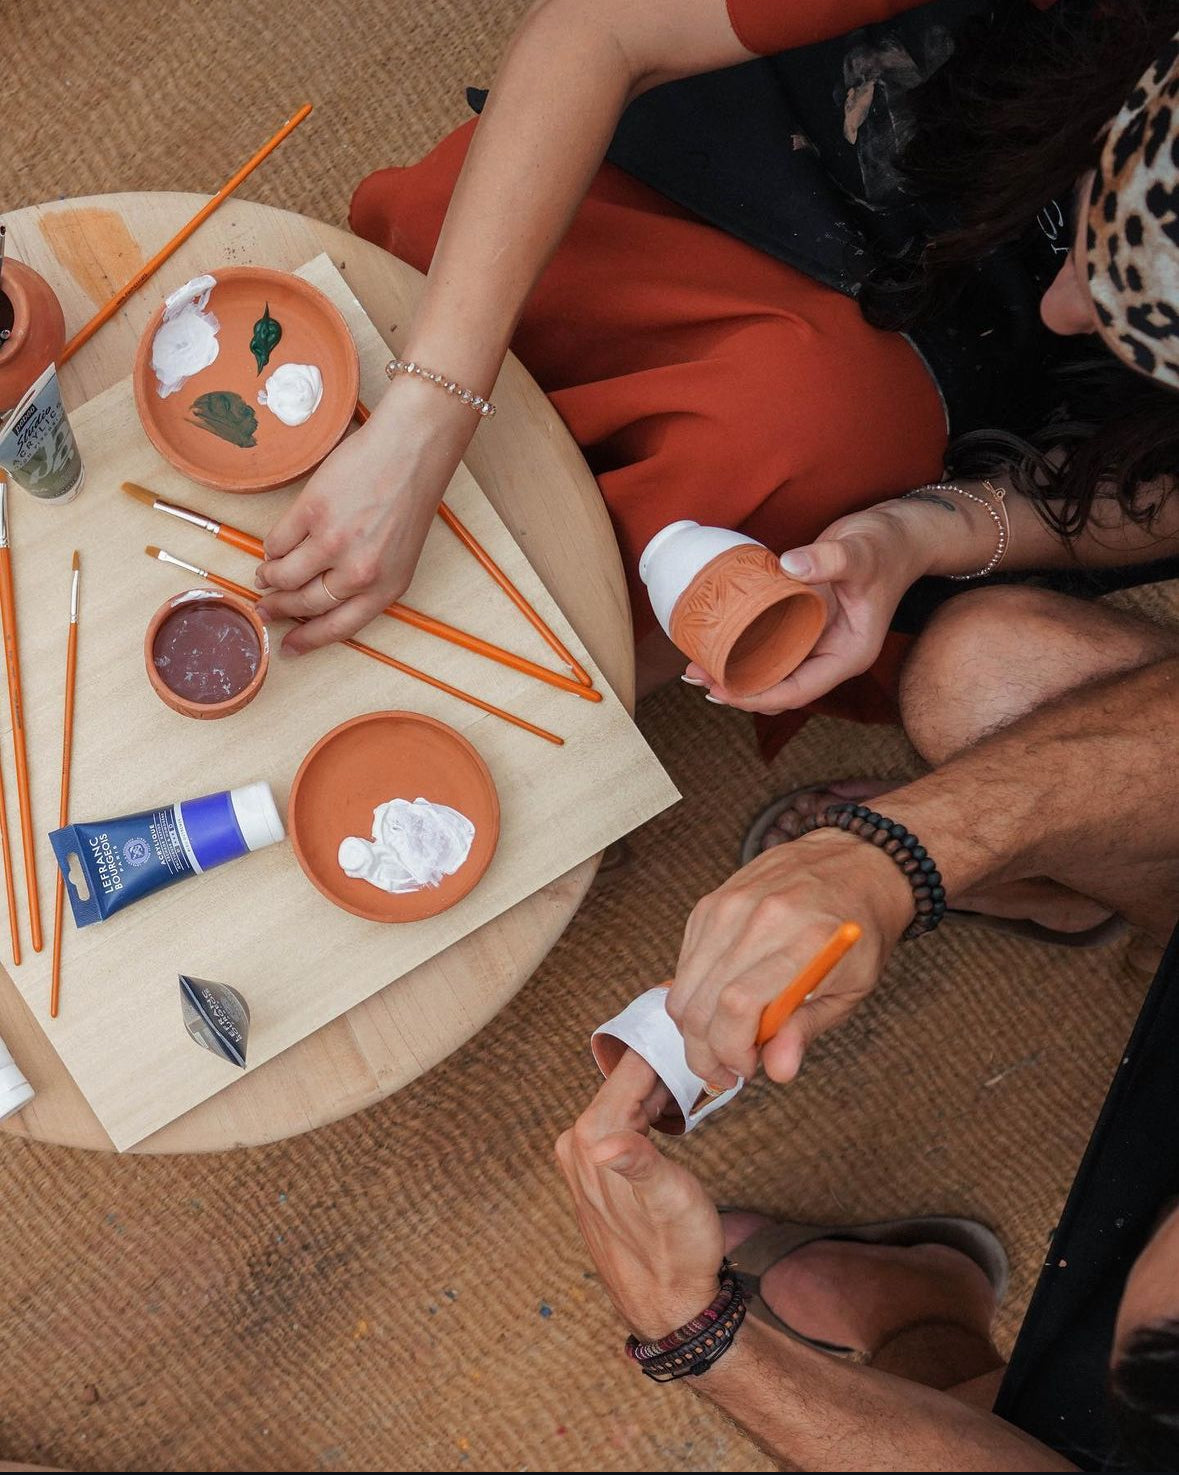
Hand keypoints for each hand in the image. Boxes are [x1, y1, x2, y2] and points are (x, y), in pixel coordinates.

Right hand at [254, 377, 474, 653]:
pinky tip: (272, 549)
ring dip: (269, 578)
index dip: (308, 640)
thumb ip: (365, 581)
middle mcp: (359, 572)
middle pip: (305, 604)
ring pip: (284, 576)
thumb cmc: (408, 499)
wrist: (410, 450)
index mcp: (385, 588)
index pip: (338, 628)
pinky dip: (270, 548)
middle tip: (265, 608)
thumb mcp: (399, 555)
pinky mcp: (311, 512)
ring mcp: (333, 542)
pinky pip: (277, 542)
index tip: (289, 647)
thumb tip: (320, 599)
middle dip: (279, 609)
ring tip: (265, 576)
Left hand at [555, 1049, 723, 1339]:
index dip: (666, 1051)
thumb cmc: (676, 1252)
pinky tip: (671, 1121)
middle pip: (625, 1082)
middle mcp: (577, 1143)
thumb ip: (639, 1165)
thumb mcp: (668, 1203)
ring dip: (658, 1092)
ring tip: (695, 1093)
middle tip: (704, 1070)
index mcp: (592, 1138)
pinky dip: (648, 1113)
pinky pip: (622, 1122)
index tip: (698, 1041)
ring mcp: (582, 1156)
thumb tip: (604, 1145)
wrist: (669, 1304)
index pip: (629, 1068)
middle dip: (664, 1071)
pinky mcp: (594, 1170)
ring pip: (624, 1099)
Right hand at [667, 827, 914, 1089]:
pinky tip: (720, 1003)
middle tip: (726, 1071)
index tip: (744, 1070)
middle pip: (701, 1002)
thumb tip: (777, 1071)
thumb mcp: (852, 987)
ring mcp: (729, 906)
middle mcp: (759, 918)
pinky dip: (694, 994)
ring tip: (722, 1041)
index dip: (731, 1050)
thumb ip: (808, 1028)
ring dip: (694, 1028)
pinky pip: (685, 963)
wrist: (854, 861)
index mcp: (803, 942)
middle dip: (704, 1052)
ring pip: (684, 987)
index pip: (738, 1005)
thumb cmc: (858, 929)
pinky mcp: (711, 902)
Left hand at [687, 503, 931, 713]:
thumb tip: (790, 566)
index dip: (758, 696)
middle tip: (696, 675)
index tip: (722, 689)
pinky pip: (768, 643)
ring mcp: (816, 641)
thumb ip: (829, 559)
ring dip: (735, 669)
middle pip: (779, 687)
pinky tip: (714, 638)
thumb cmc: (886, 546)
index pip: (800, 690)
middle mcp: (830, 655)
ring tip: (694, 664)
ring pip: (771, 669)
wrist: (897, 533)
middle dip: (737, 687)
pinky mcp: (803, 623)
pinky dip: (742, 644)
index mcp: (848, 654)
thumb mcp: (861, 551)